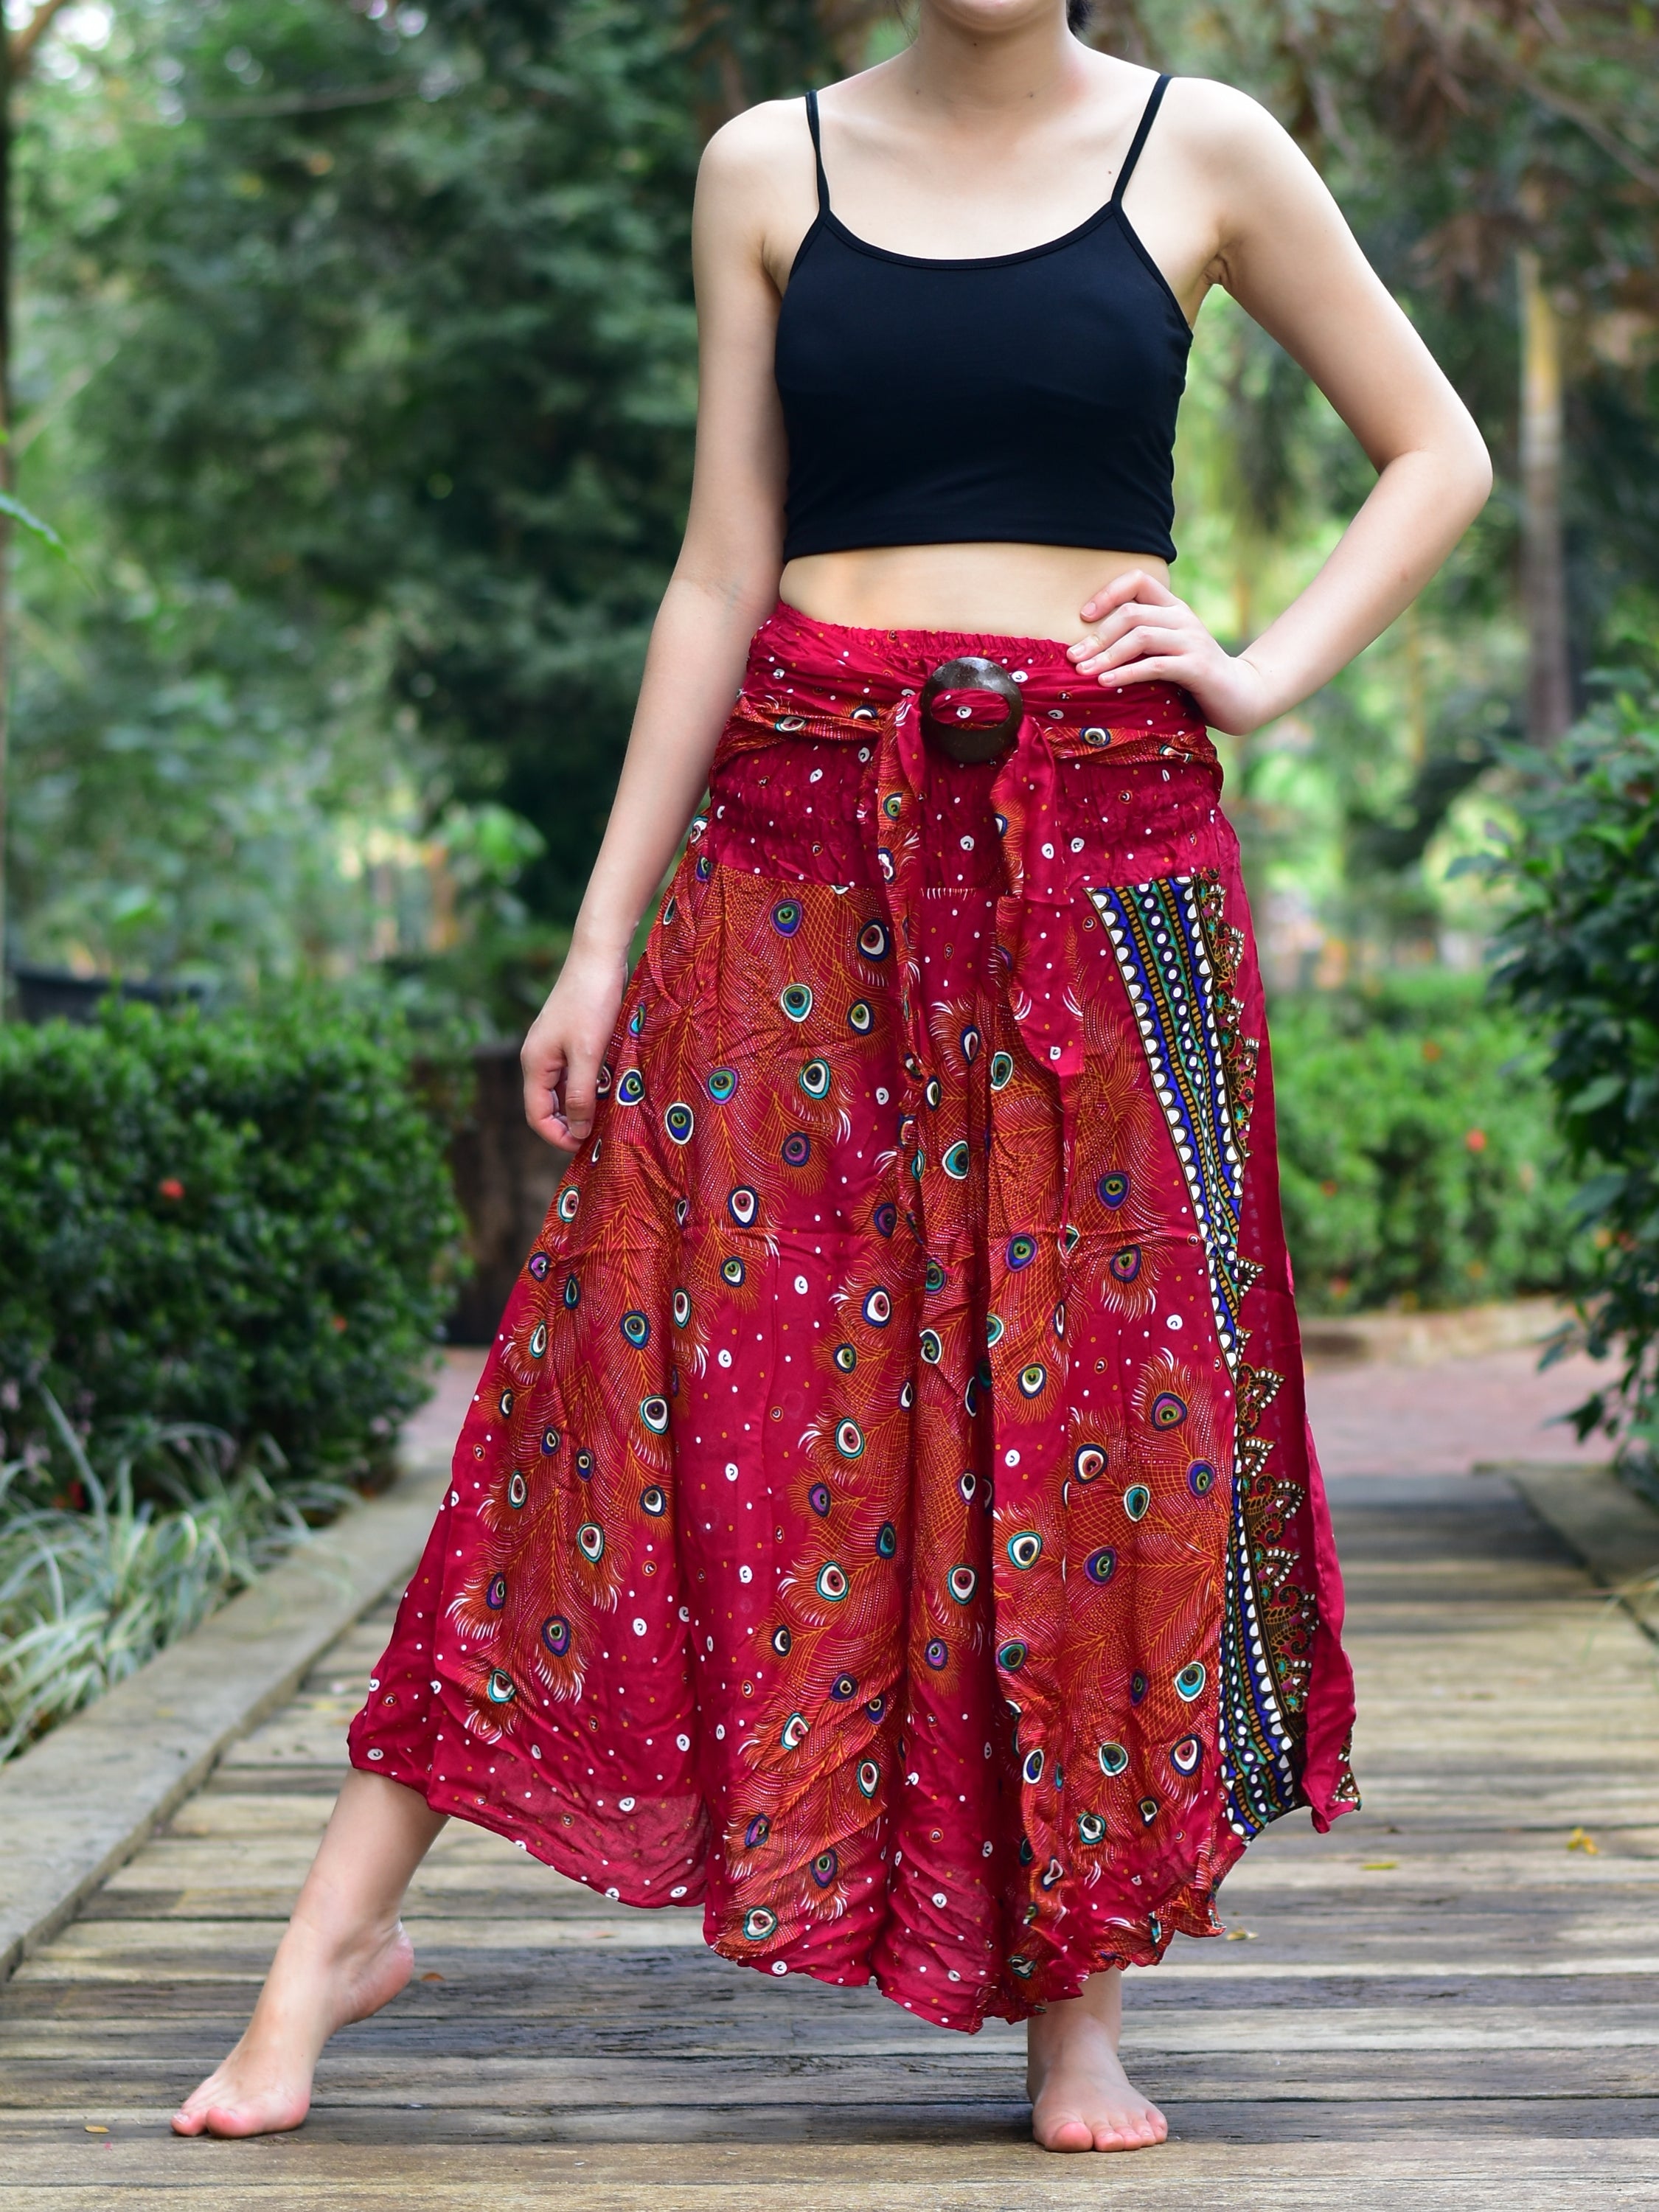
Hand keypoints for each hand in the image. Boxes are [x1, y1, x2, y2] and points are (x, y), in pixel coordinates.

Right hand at [520, 943, 629, 1149]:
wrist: (597, 956)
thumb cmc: (592, 1002)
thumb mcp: (588, 1054)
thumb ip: (581, 1094)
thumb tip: (577, 1131)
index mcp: (534, 1063)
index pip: (536, 1115)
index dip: (558, 1136)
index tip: (585, 1145)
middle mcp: (538, 1058)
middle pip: (547, 1106)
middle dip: (570, 1124)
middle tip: (599, 1135)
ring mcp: (553, 1048)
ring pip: (562, 1090)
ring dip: (581, 1105)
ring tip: (607, 1115)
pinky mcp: (569, 1039)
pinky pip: (573, 1073)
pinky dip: (588, 1086)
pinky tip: (609, 1089)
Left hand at [1069, 571, 1274, 736]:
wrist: (1240, 695)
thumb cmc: (1193, 675)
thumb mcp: (1166, 649)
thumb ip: (1139, 641)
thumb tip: (1088, 646)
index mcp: (1173, 608)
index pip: (1138, 580)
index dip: (1108, 593)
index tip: (1083, 616)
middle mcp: (1182, 618)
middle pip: (1131, 614)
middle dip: (1097, 636)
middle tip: (1072, 657)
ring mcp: (1191, 641)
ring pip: (1141, 637)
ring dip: (1107, 655)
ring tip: (1083, 672)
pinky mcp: (1196, 667)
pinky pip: (1155, 665)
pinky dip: (1127, 673)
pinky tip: (1107, 683)